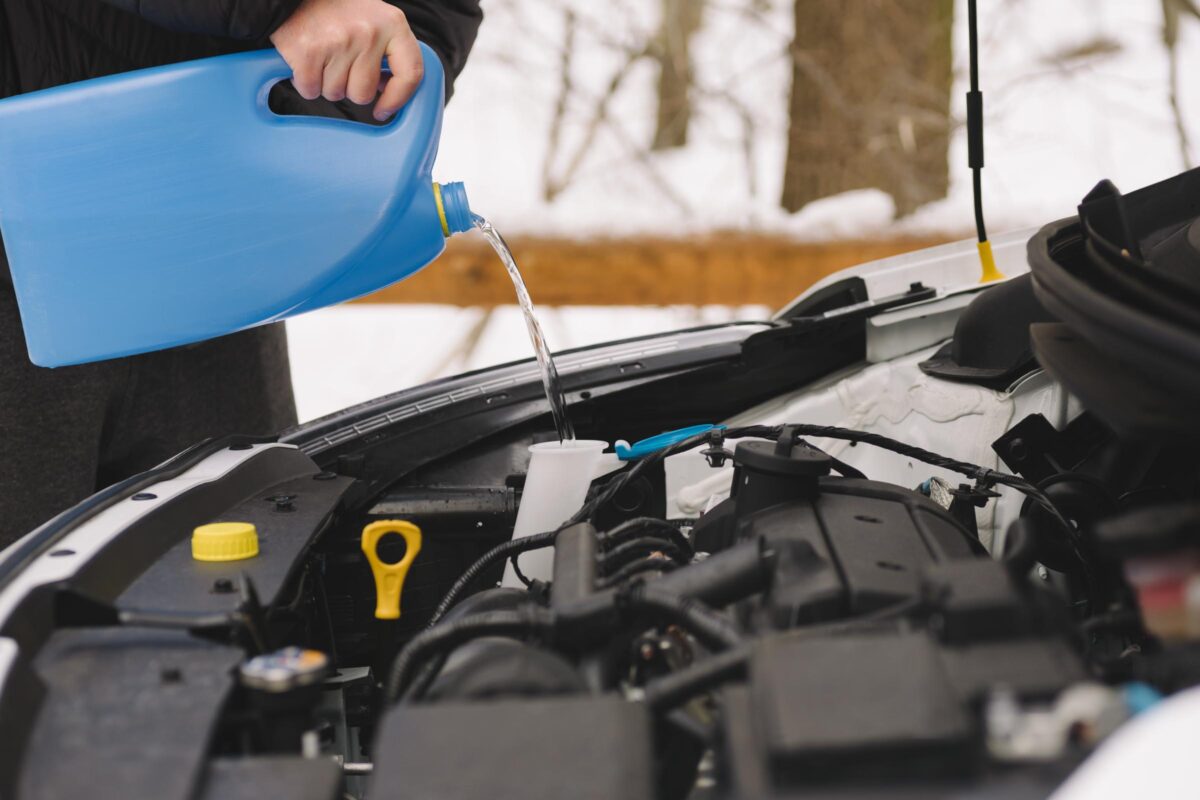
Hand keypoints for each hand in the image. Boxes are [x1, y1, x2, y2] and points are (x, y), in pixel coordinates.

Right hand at [270, 0, 423, 120]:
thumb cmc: (338, 10)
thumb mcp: (376, 21)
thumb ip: (388, 52)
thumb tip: (388, 89)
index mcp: (393, 24)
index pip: (410, 73)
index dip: (398, 99)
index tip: (384, 110)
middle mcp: (369, 32)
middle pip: (364, 94)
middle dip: (349, 88)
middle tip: (339, 65)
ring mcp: (339, 41)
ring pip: (336, 93)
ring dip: (326, 84)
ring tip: (322, 57)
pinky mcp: (308, 50)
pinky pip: (310, 90)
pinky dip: (305, 83)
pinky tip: (306, 62)